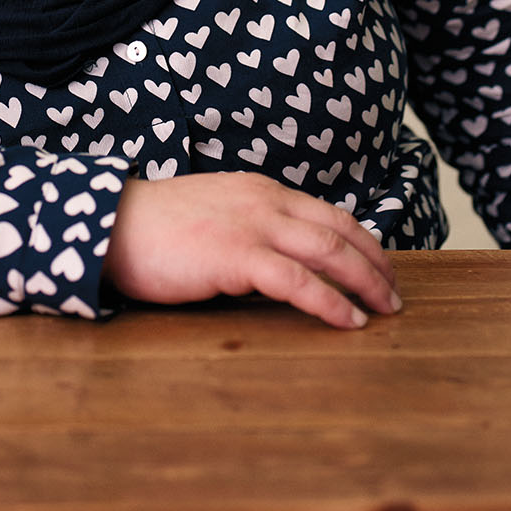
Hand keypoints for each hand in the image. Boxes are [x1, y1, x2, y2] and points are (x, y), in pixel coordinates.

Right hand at [101, 171, 401, 328]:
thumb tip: (281, 260)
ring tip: (385, 310)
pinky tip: (349, 321)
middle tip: (396, 295)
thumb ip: (250, 227)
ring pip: (329, 251)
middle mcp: (265, 201)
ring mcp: (252, 225)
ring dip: (365, 282)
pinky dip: (330, 301)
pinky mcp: (236, 256)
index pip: (329, 213)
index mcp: (261, 190)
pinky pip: (297, 281)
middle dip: (376, 264)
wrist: (113, 223)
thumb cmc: (157, 227)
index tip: (384, 268)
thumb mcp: (215, 214)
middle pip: (340, 230)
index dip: (364, 242)